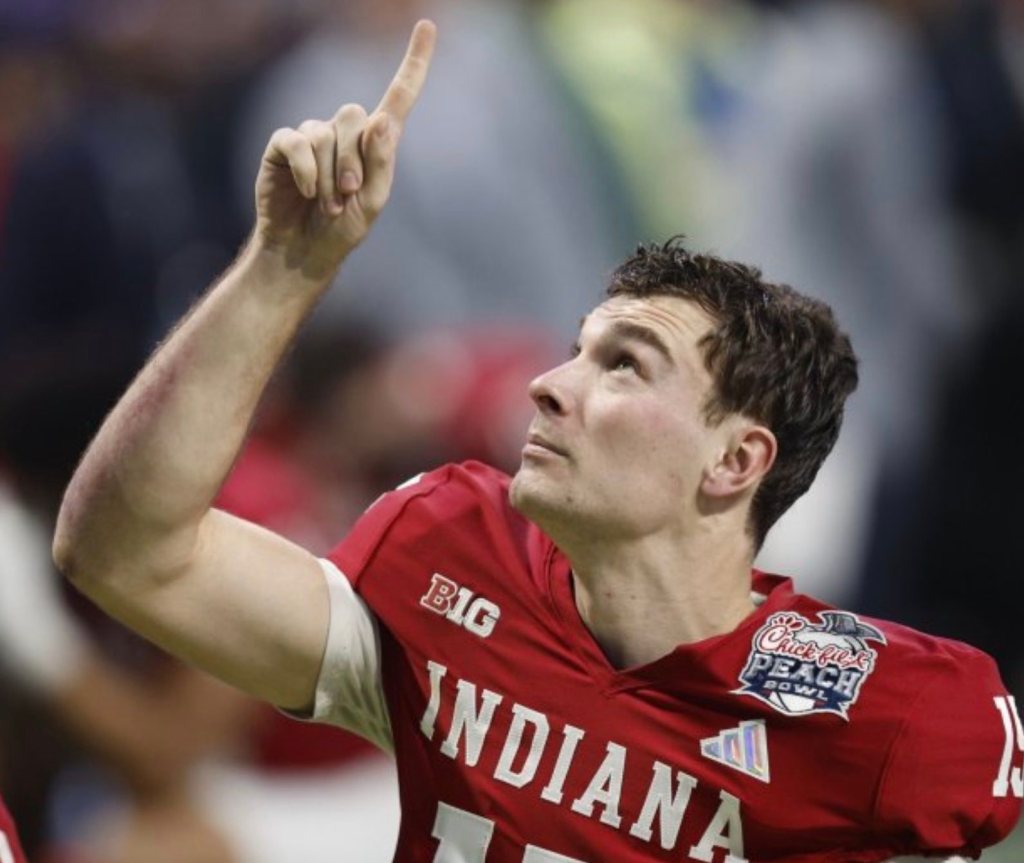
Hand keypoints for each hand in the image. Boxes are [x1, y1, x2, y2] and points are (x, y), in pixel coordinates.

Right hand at [253, 20, 435, 279]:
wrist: (303, 251)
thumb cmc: (342, 230)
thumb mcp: (372, 204)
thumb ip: (381, 164)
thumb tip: (382, 119)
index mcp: (375, 144)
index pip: (398, 97)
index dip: (414, 63)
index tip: (428, 25)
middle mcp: (344, 133)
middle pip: (353, 115)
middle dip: (352, 160)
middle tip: (347, 196)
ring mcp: (313, 137)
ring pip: (325, 134)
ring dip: (329, 176)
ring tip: (328, 205)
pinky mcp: (285, 147)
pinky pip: (298, 142)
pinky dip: (307, 170)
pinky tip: (307, 193)